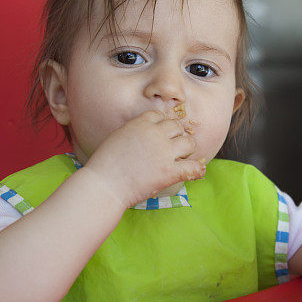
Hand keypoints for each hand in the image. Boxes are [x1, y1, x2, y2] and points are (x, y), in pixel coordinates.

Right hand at [83, 110, 203, 208]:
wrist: (104, 186)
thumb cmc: (104, 165)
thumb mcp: (117, 137)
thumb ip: (134, 132)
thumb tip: (145, 134)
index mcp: (140, 123)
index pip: (160, 116)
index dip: (162, 126)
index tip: (160, 136)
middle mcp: (155, 134)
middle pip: (177, 127)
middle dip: (176, 137)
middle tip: (171, 150)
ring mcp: (164, 152)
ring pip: (189, 143)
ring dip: (187, 151)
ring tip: (180, 160)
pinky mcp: (170, 172)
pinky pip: (194, 167)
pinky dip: (197, 170)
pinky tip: (195, 173)